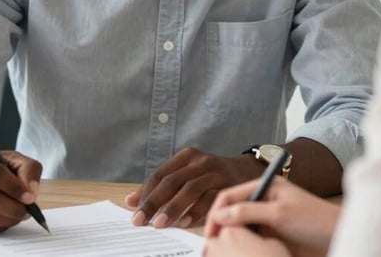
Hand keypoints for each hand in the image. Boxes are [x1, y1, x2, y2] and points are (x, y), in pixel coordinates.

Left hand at [125, 147, 263, 227]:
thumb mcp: (188, 175)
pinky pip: (210, 199)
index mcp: (186, 157)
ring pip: (189, 189)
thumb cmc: (212, 177)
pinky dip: (196, 212)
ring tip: (160, 224)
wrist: (249, 172)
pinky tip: (185, 223)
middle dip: (154, 202)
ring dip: (173, 208)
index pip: (160, 174)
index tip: (134, 211)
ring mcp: (215, 172)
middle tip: (141, 220)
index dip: (146, 193)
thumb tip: (130, 201)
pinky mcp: (229, 184)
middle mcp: (200, 161)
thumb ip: (162, 187)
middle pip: (171, 181)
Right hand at [204, 177, 337, 256]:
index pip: (229, 196)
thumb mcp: (279, 214)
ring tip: (220, 252)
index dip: (216, 213)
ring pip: (240, 228)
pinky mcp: (273, 237)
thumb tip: (219, 215)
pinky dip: (242, 247)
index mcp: (264, 187)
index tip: (209, 232)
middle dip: (219, 227)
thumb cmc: (316, 220)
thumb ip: (248, 212)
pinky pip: (251, 241)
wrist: (342, 237)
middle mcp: (263, 201)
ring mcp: (268, 219)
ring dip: (230, 239)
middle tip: (210, 247)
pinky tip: (238, 254)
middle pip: (231, 211)